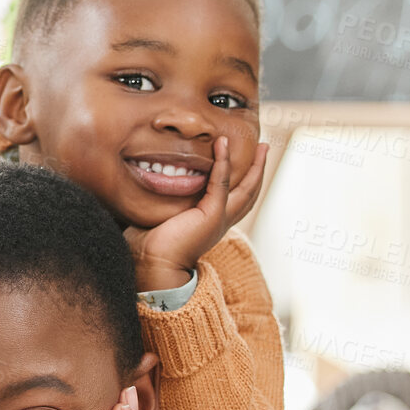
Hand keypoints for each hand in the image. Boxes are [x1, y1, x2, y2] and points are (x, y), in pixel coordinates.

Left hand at [122, 136, 269, 292]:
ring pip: (246, 188)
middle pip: (249, 193)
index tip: (244, 162)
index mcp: (211, 224)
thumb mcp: (160, 218)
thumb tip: (144, 186)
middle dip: (259, 170)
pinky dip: (223, 162)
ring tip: (261, 146)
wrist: (152, 265)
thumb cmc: (148, 247)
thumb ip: (162, 202)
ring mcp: (219, 218)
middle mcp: (221, 222)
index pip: (234, 199)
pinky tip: (223, 144)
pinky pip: (221, 182)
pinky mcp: (212, 214)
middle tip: (264, 148)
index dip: (243, 180)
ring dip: (255, 165)